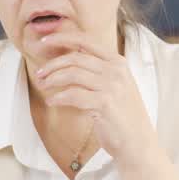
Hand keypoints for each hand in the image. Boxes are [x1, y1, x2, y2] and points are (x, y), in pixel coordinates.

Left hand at [33, 31, 155, 162]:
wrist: (138, 141)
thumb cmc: (121, 115)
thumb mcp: (114, 85)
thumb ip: (97, 71)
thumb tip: (67, 61)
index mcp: (118, 62)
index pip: (86, 40)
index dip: (62, 38)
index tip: (44, 40)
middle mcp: (116, 70)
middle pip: (75, 58)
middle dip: (53, 64)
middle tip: (40, 74)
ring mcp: (112, 86)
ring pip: (72, 74)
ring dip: (53, 79)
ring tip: (44, 86)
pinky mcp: (105, 103)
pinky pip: (73, 95)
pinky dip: (59, 97)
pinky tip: (52, 101)